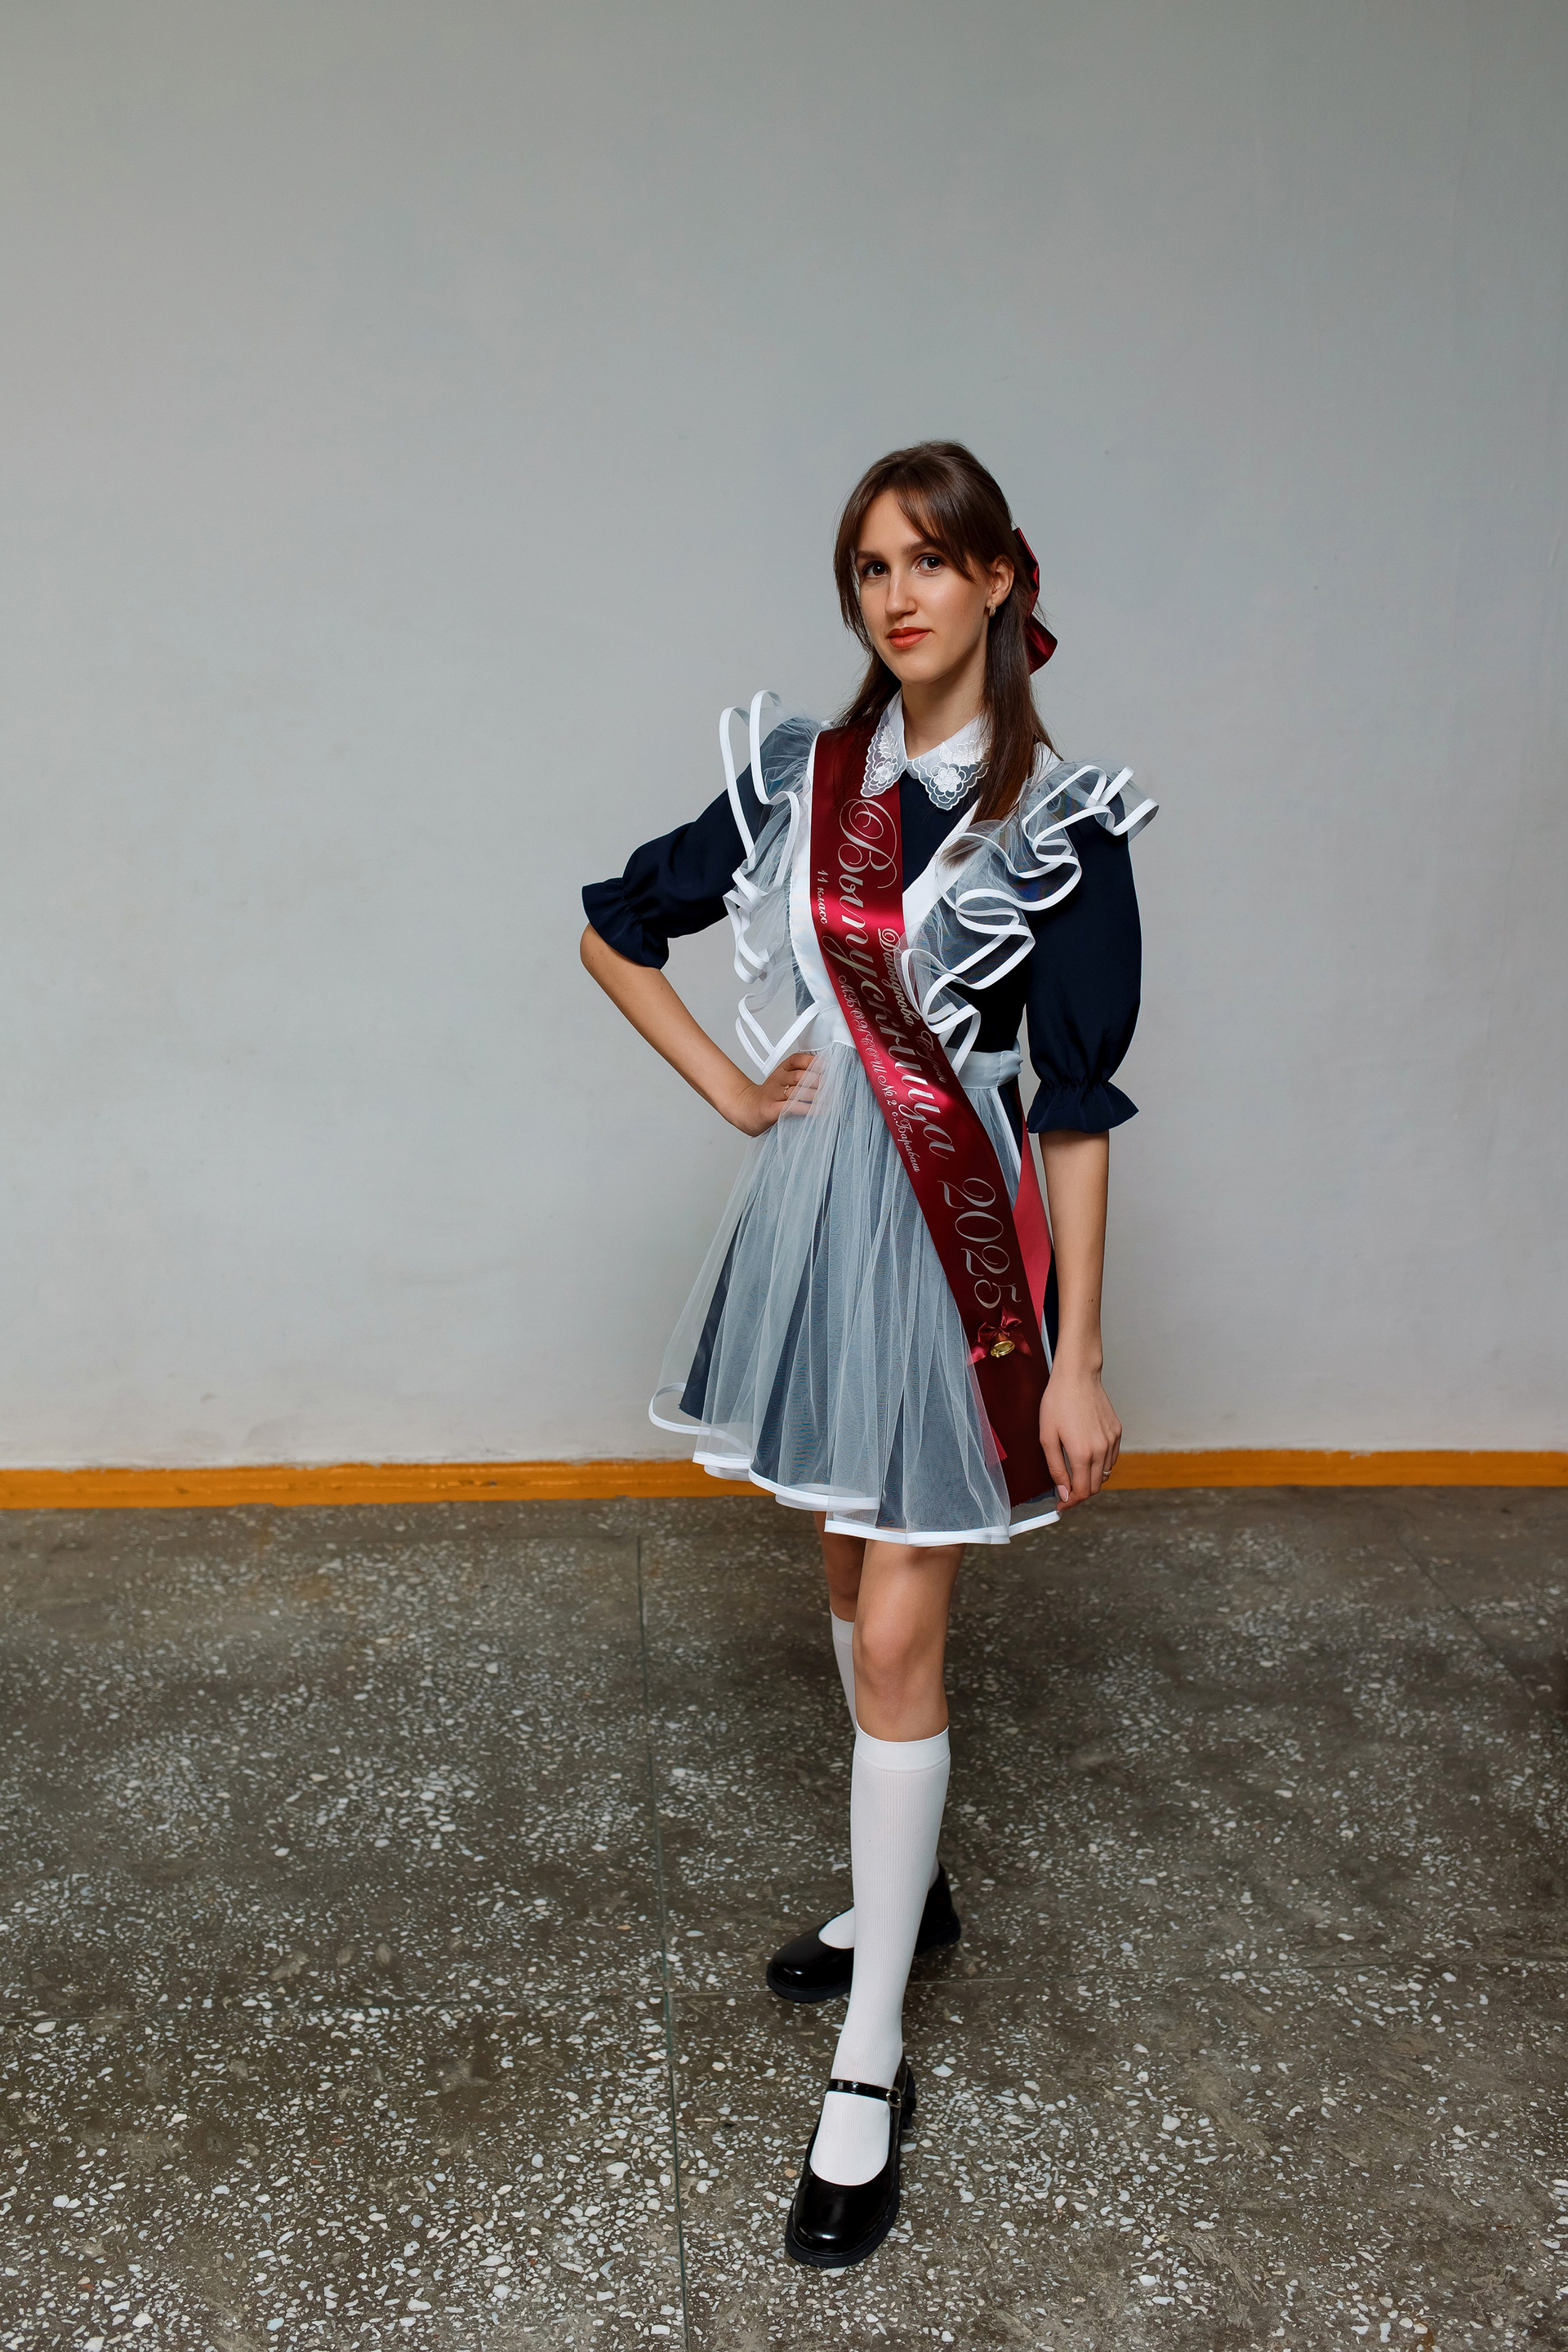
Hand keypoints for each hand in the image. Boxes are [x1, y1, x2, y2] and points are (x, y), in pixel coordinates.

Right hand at [726, 1052, 820, 1135]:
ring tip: (828, 1100)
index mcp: (781, 1070)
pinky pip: (790, 1107)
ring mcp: (773, 1094)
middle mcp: (777, 1080)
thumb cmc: (769, 1096)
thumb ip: (801, 1077)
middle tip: (832, 1088)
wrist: (745, 1109)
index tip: (827, 1067)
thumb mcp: (783, 1081)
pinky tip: (817, 1111)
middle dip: (818, 1081)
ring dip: (815, 1095)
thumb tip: (826, 1077)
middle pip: (800, 1075)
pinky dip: (806, 1109)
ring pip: (797, 1091)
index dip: (812, 1061)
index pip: (797, 1059)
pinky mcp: (771, 1109)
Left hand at [1038, 1363, 1121, 1509]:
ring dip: (1090, 1480)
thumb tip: (1063, 1494)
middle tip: (1064, 1493)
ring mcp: (1112, 1441)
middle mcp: (1101, 1451)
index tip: (1060, 1505)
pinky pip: (1111, 1458)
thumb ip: (1056, 1469)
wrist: (1077, 1376)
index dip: (1070, 1503)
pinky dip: (1100, 1465)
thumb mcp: (1047, 1437)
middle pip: (1094, 1487)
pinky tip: (1086, 1457)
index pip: (1081, 1492)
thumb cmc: (1057, 1403)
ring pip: (1104, 1474)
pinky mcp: (1117, 1432)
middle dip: (1079, 1494)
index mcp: (1082, 1454)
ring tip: (1074, 1474)